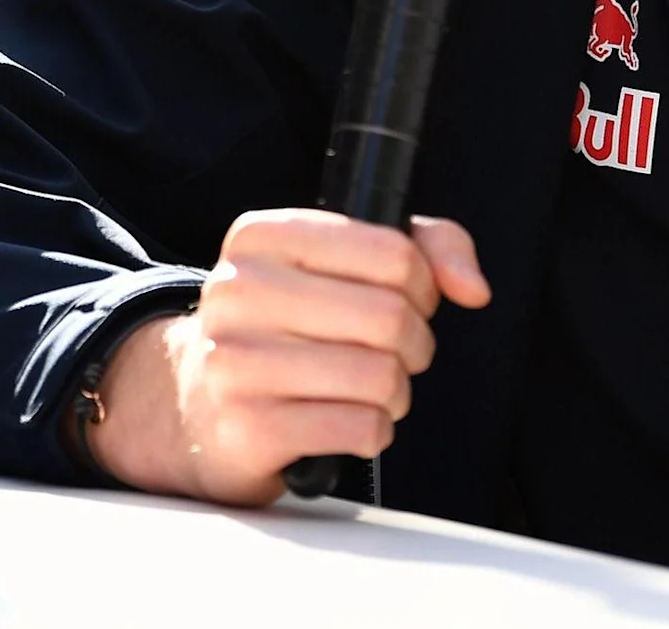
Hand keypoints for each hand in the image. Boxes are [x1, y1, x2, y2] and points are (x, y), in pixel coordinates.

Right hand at [83, 209, 489, 504]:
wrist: (196, 404)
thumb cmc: (285, 329)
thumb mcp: (341, 266)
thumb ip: (424, 249)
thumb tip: (472, 287)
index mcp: (261, 237)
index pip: (392, 251)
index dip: (421, 285)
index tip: (404, 301)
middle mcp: (238, 291)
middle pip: (391, 317)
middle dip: (413, 346)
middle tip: (392, 354)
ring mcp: (235, 360)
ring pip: (380, 377)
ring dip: (394, 394)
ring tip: (367, 391)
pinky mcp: (247, 426)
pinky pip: (360, 428)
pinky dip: (372, 431)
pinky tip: (345, 422)